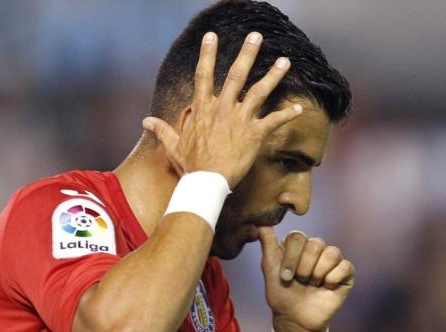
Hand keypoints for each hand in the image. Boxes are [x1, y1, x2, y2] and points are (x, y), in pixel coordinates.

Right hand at [142, 31, 303, 187]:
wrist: (207, 182)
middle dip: (248, 53)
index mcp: (203, 108)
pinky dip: (287, 114)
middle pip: (236, 74)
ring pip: (260, 91)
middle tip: (256, 36)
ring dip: (274, 75)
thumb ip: (162, 130)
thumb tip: (146, 122)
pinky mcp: (255, 134)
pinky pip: (274, 121)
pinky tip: (299, 108)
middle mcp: (223, 109)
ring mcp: (240, 120)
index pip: (204, 74)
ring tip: (285, 61)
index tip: (212, 36)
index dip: (207, 53)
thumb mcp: (173, 145)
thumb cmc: (191, 165)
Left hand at [258, 228, 354, 331]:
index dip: (291, 258)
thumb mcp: (270, 270)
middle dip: (304, 268)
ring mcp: (332, 261)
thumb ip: (268, 245)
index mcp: (298, 246)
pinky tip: (327, 287)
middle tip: (301, 282)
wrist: (296, 319)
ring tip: (313, 285)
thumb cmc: (282, 295)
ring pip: (331, 253)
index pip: (298, 237)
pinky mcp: (346, 273)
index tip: (285, 277)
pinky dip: (333, 278)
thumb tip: (262, 223)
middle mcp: (316, 249)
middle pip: (315, 244)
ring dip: (318, 274)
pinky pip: (345, 266)